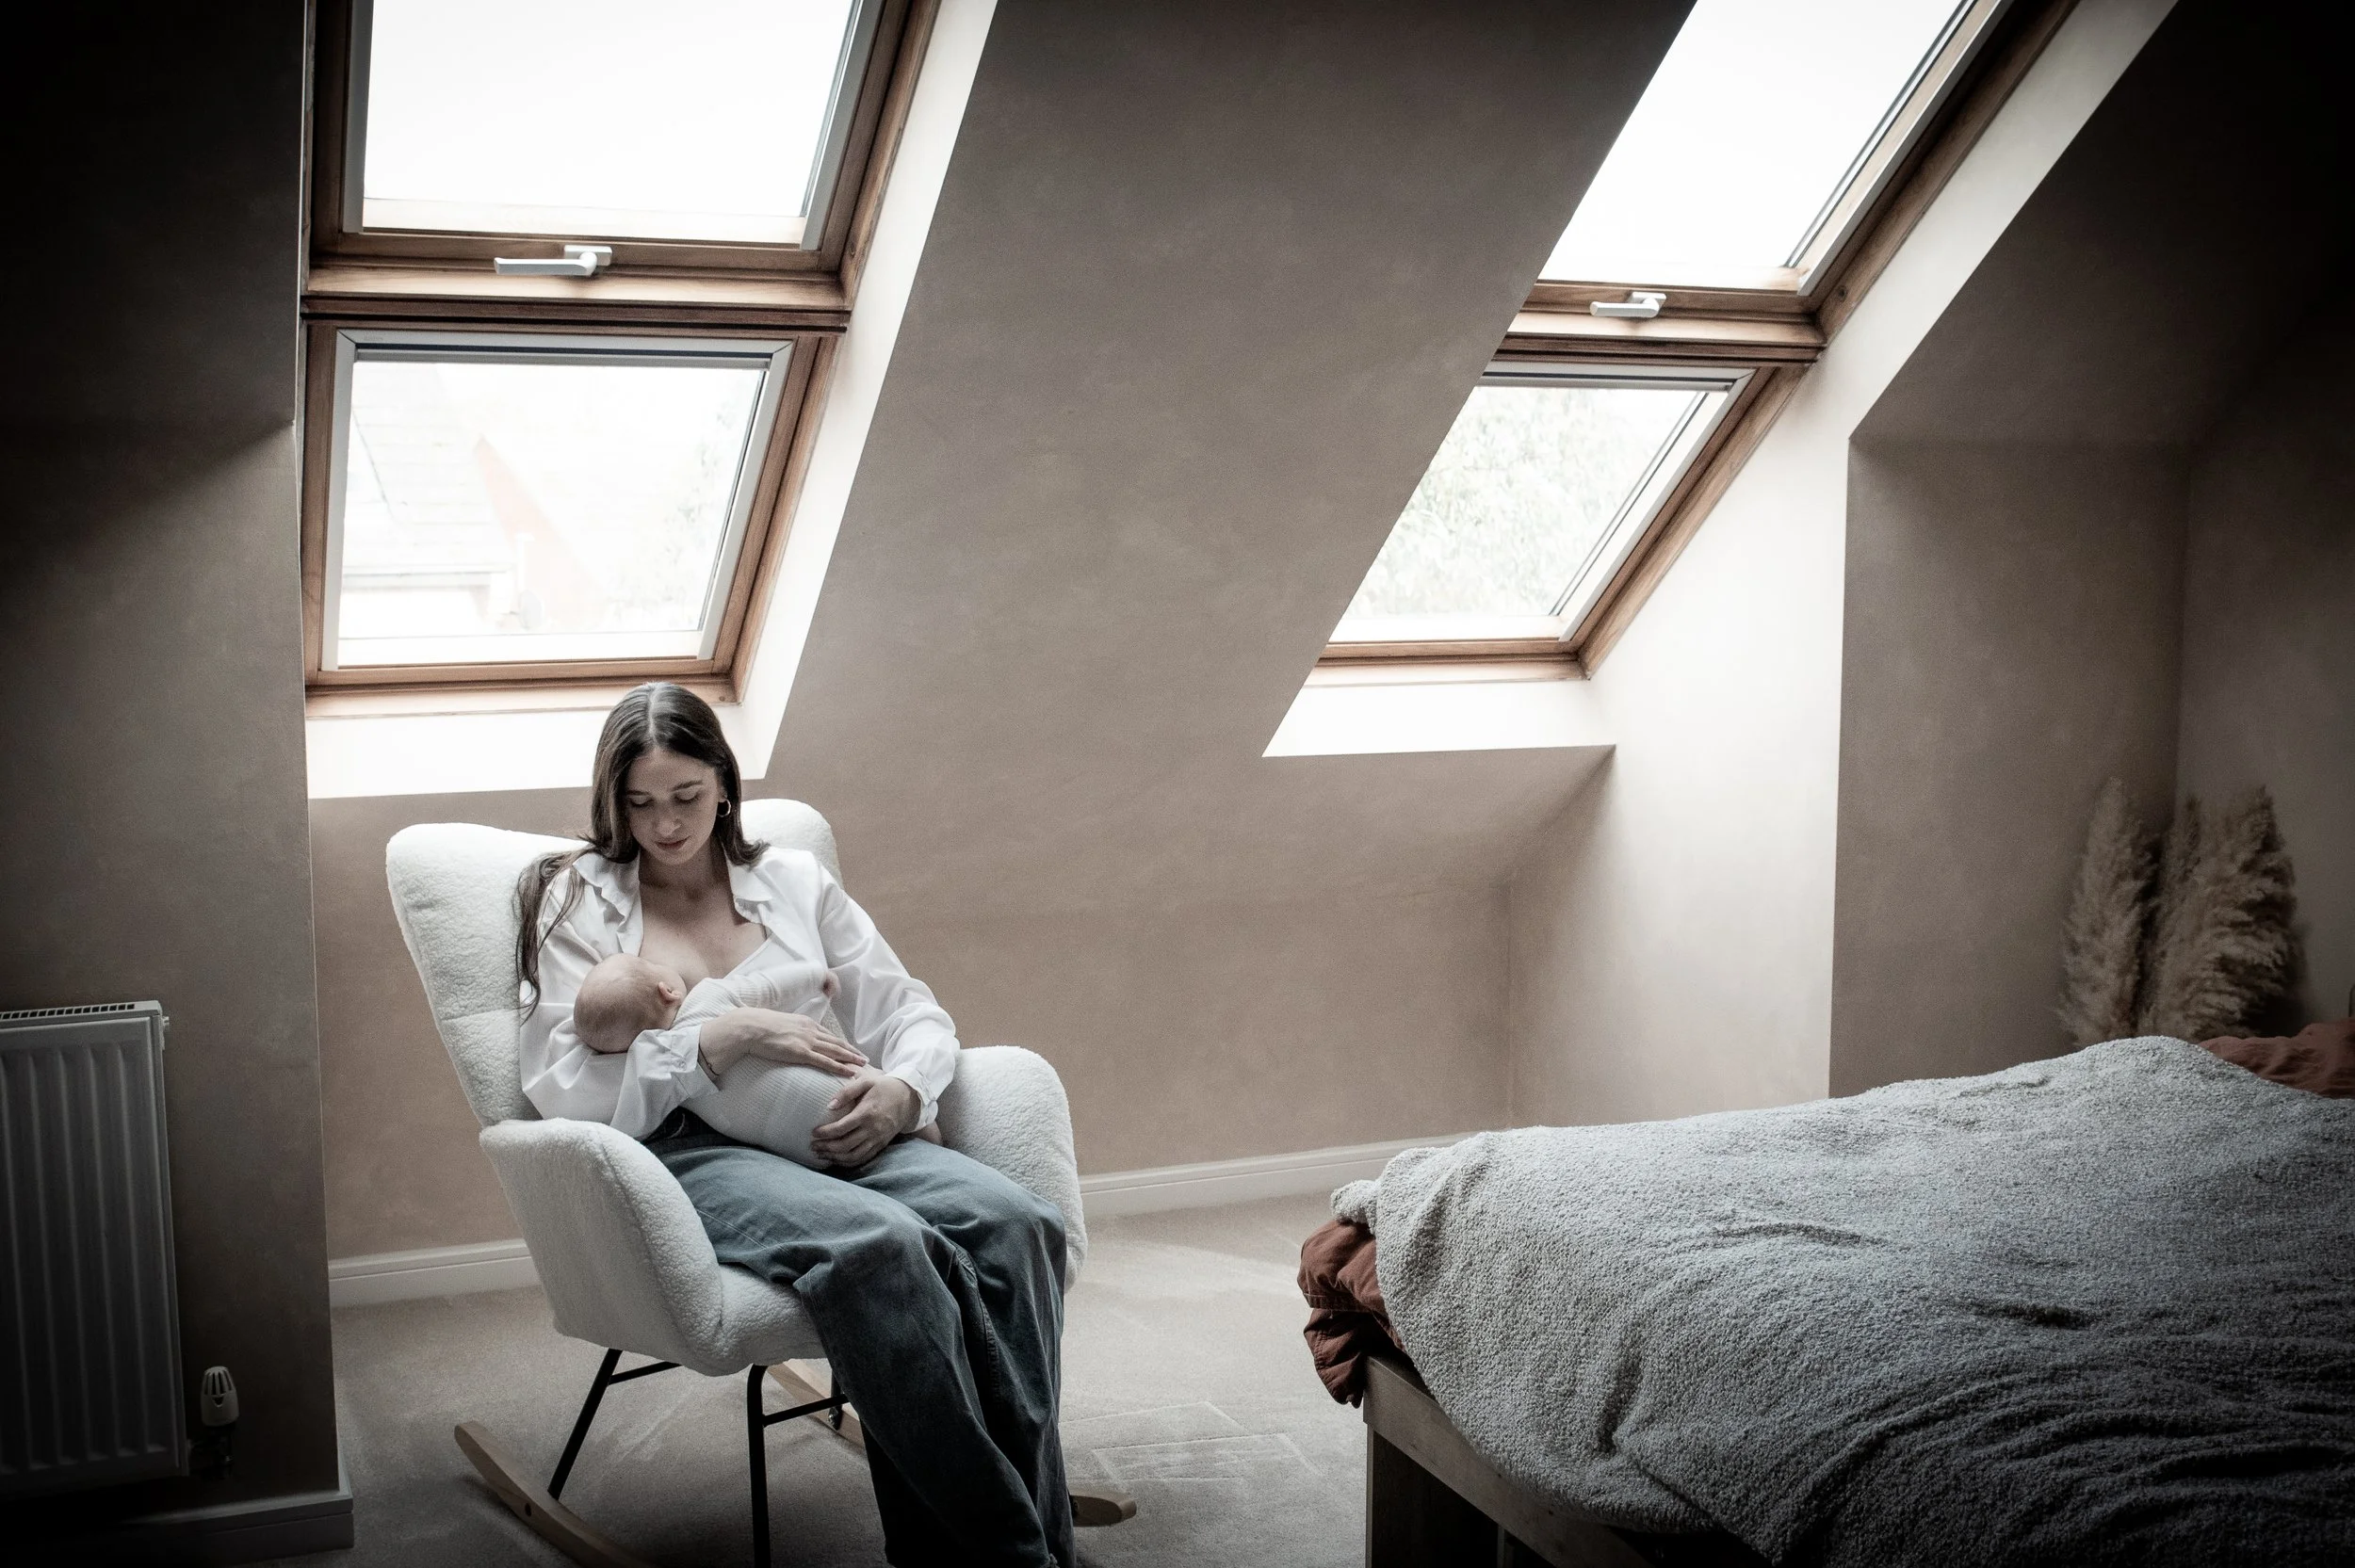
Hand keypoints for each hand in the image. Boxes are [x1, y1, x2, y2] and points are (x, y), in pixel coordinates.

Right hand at [698, 1007, 865, 1080]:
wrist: (751, 1027)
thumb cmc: (760, 1026)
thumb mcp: (779, 1025)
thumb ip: (789, 1032)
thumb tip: (788, 1039)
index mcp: (806, 1023)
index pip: (828, 1035)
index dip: (841, 1043)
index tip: (851, 1049)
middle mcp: (811, 1031)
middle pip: (837, 1042)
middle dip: (852, 1051)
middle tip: (864, 1058)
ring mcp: (808, 1041)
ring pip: (836, 1051)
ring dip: (852, 1058)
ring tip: (863, 1064)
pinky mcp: (802, 1052)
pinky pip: (826, 1061)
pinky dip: (840, 1067)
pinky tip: (850, 1072)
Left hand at [810, 1069, 919, 1168]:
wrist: (909, 1097)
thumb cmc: (884, 1087)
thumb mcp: (867, 1081)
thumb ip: (847, 1091)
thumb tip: (829, 1106)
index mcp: (867, 1113)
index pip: (841, 1128)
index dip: (825, 1132)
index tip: (813, 1132)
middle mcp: (872, 1129)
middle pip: (845, 1145)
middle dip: (826, 1148)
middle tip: (813, 1146)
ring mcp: (877, 1139)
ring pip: (853, 1156)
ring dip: (835, 1158)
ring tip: (820, 1154)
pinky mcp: (881, 1145)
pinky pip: (863, 1158)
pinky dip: (848, 1162)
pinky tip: (836, 1159)